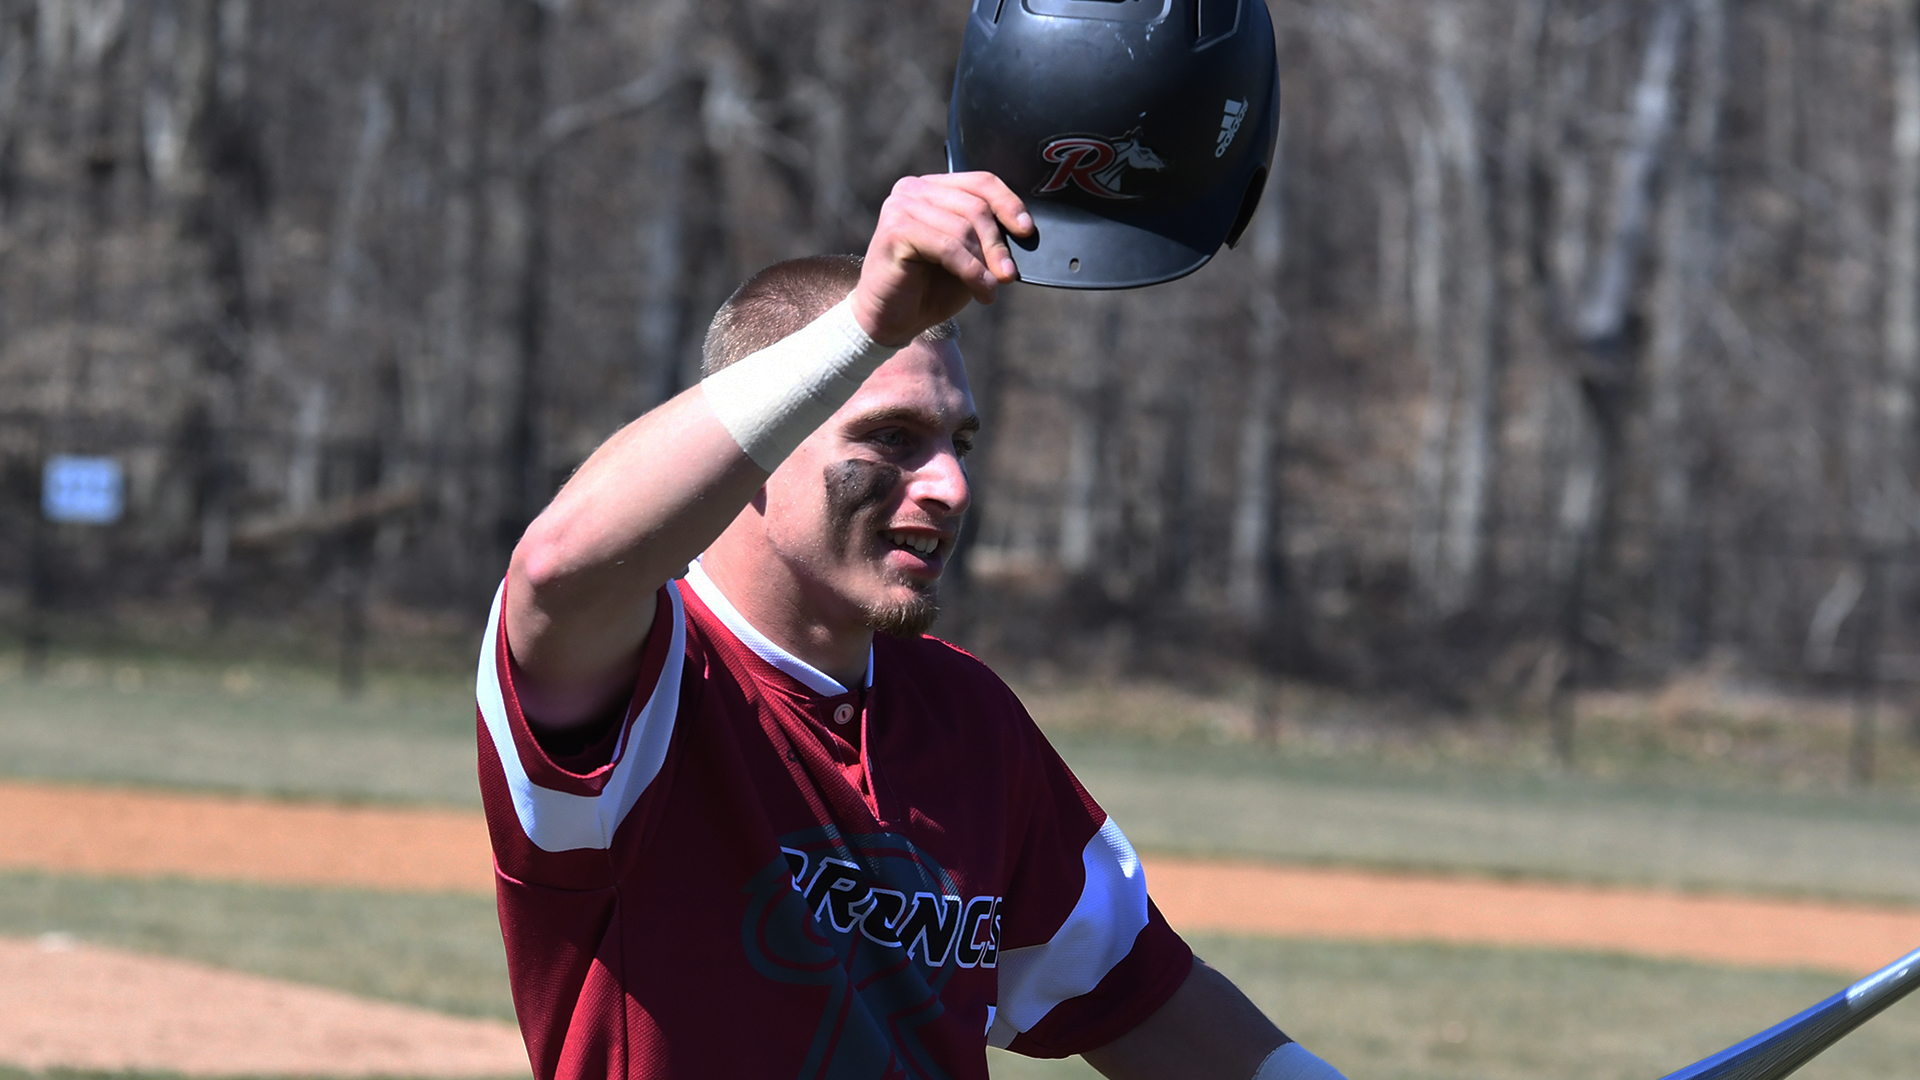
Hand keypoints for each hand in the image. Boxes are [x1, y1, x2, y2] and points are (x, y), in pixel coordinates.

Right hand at [851, 172, 1033, 346]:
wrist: (893, 319)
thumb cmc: (930, 287)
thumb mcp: (970, 256)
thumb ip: (988, 236)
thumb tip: (1024, 230)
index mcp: (933, 187)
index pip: (980, 181)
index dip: (1008, 204)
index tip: (1027, 231)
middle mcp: (913, 189)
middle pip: (975, 205)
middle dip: (997, 244)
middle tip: (1008, 275)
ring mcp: (900, 207)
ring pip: (963, 228)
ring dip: (984, 264)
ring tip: (989, 291)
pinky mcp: (894, 231)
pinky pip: (947, 247)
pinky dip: (970, 271)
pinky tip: (981, 291)